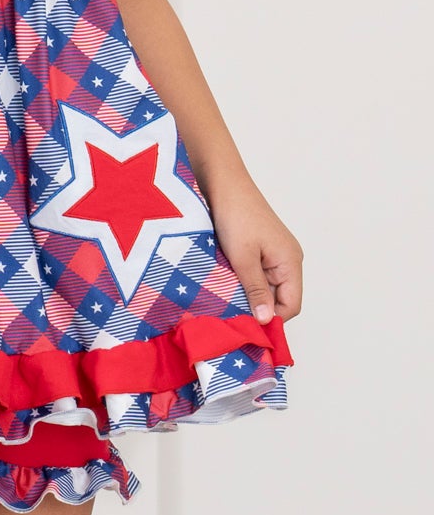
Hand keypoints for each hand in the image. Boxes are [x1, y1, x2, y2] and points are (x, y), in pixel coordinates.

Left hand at [209, 182, 302, 323]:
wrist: (223, 184)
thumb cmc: (236, 216)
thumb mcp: (243, 258)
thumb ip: (255, 290)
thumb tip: (267, 321)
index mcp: (291, 262)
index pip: (291, 306)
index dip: (272, 320)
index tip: (247, 330)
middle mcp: (287, 261)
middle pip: (279, 300)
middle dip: (258, 310)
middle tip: (232, 320)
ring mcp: (272, 256)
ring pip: (264, 289)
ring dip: (247, 297)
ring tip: (226, 304)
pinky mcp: (258, 251)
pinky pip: (255, 277)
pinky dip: (241, 284)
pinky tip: (224, 288)